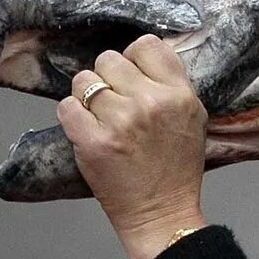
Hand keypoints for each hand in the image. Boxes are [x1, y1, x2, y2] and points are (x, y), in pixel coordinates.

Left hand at [57, 34, 208, 258]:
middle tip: (115, 103)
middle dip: (107, 78)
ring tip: (100, 118)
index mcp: (179, 95)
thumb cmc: (176, 168)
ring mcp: (120, 121)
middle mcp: (151, 102)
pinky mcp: (93, 141)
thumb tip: (140, 57)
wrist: (161, 213)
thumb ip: (171, 86)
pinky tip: (87, 131)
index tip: (131, 77)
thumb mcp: (192, 119)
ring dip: (87, 97)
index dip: (134, 58)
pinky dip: (72, 117)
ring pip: (84, 80)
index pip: (146, 45)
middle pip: (109, 59)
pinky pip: (66, 106)